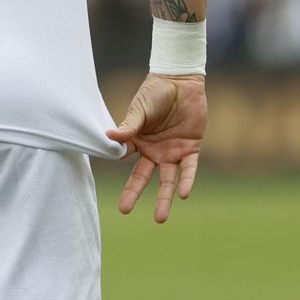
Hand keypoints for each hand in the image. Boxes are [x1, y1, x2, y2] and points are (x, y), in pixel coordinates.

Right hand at [106, 73, 206, 223]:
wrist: (181, 81)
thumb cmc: (156, 92)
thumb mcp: (140, 108)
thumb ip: (129, 124)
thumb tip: (108, 136)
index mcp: (137, 140)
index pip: (124, 159)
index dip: (118, 168)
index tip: (108, 172)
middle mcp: (153, 150)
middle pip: (142, 176)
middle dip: (133, 193)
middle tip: (124, 210)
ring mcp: (171, 151)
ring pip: (167, 180)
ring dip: (165, 198)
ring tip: (160, 218)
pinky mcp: (190, 148)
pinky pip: (189, 168)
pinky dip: (187, 180)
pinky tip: (184, 194)